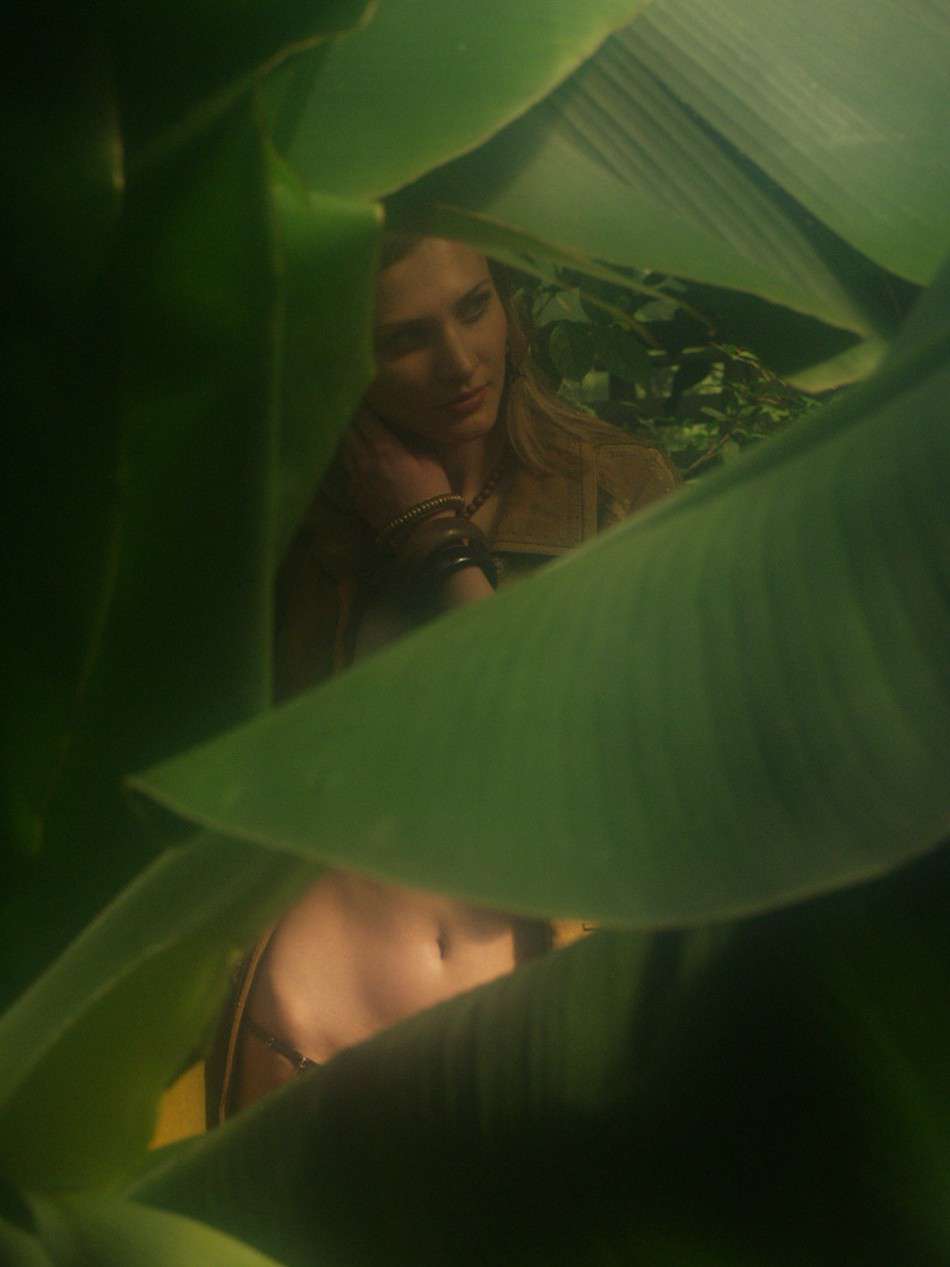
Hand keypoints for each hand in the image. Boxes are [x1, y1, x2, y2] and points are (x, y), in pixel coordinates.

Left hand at [343, 407, 451, 528]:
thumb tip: (402, 428)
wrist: (422, 530)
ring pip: (344, 449)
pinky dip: (351, 459)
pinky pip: (349, 470)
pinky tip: (357, 457)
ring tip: (350, 427)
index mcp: (384, 447)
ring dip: (348, 437)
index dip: (363, 404)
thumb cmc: (432, 491)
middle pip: (348, 430)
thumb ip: (411, 440)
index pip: (364, 417)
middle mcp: (364, 459)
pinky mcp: (354, 495)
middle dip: (351, 417)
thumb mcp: (430, 459)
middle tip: (352, 406)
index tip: (362, 393)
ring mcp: (356, 478)